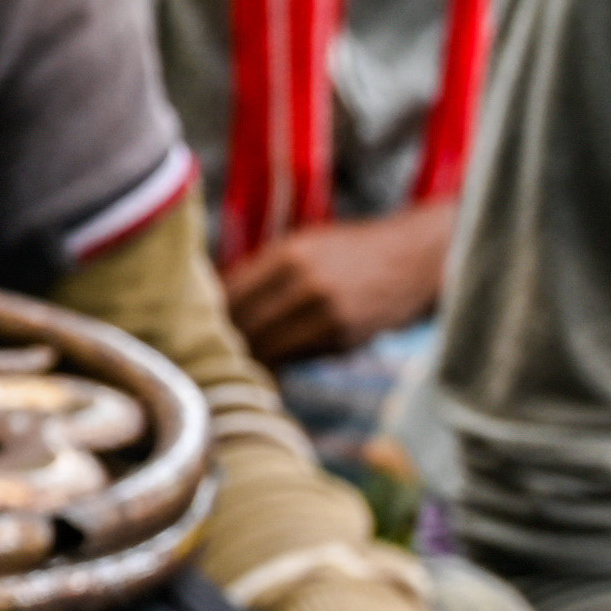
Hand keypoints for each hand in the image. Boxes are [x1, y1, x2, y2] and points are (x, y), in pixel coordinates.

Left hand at [220, 202, 453, 363]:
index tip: (196, 325)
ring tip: (237, 362)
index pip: (228, 294)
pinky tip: (271, 365)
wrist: (415, 260)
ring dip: (249, 358)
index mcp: (287, 255)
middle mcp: (304, 284)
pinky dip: (279, 363)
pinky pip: (296, 358)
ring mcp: (326, 314)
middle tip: (211, 351)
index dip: (208, 315)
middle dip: (224, 341)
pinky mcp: (343, 339)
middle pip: (243, 325)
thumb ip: (262, 271)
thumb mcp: (304, 245)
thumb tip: (211, 300)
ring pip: (266, 348)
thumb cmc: (351, 251)